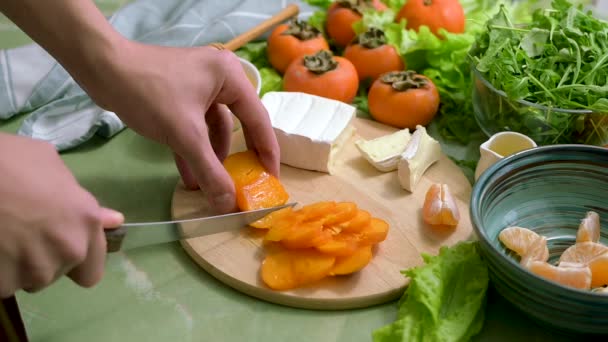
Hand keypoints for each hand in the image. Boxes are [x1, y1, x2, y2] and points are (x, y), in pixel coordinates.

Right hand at [0, 133, 123, 297]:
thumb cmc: (6, 159)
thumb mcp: (50, 165)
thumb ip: (82, 200)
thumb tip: (112, 220)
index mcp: (85, 222)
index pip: (91, 272)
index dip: (76, 262)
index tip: (59, 247)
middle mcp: (68, 251)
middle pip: (57, 275)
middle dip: (43, 259)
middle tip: (22, 232)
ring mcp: (34, 270)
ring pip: (27, 280)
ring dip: (17, 265)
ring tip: (3, 234)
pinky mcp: (2, 283)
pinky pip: (2, 284)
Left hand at [82, 40, 279, 213]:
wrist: (102, 70)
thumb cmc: (151, 94)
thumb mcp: (184, 136)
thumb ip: (210, 171)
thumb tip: (227, 205)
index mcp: (231, 78)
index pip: (259, 121)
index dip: (267, 154)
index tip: (271, 180)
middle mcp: (221, 79)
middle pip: (238, 126)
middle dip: (234, 159)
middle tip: (242, 186)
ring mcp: (200, 87)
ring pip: (213, 129)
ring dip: (208, 157)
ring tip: (206, 188)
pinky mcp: (181, 95)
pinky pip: (195, 126)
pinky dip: (192, 149)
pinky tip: (187, 175)